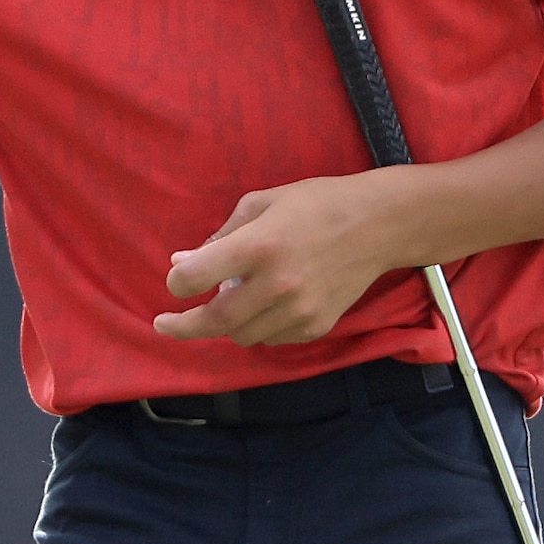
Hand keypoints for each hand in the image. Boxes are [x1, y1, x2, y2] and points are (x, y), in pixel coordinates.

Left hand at [153, 174, 414, 347]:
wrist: (378, 225)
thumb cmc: (314, 205)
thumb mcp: (260, 204)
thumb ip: (218, 238)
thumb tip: (181, 265)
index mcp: (258, 245)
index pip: (196, 278)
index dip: (177, 283)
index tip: (177, 282)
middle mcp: (278, 283)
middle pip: (215, 322)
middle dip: (183, 327)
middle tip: (166, 325)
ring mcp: (300, 309)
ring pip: (242, 336)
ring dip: (227, 323)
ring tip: (236, 297)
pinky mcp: (316, 325)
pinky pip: (271, 338)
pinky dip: (259, 327)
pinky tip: (266, 305)